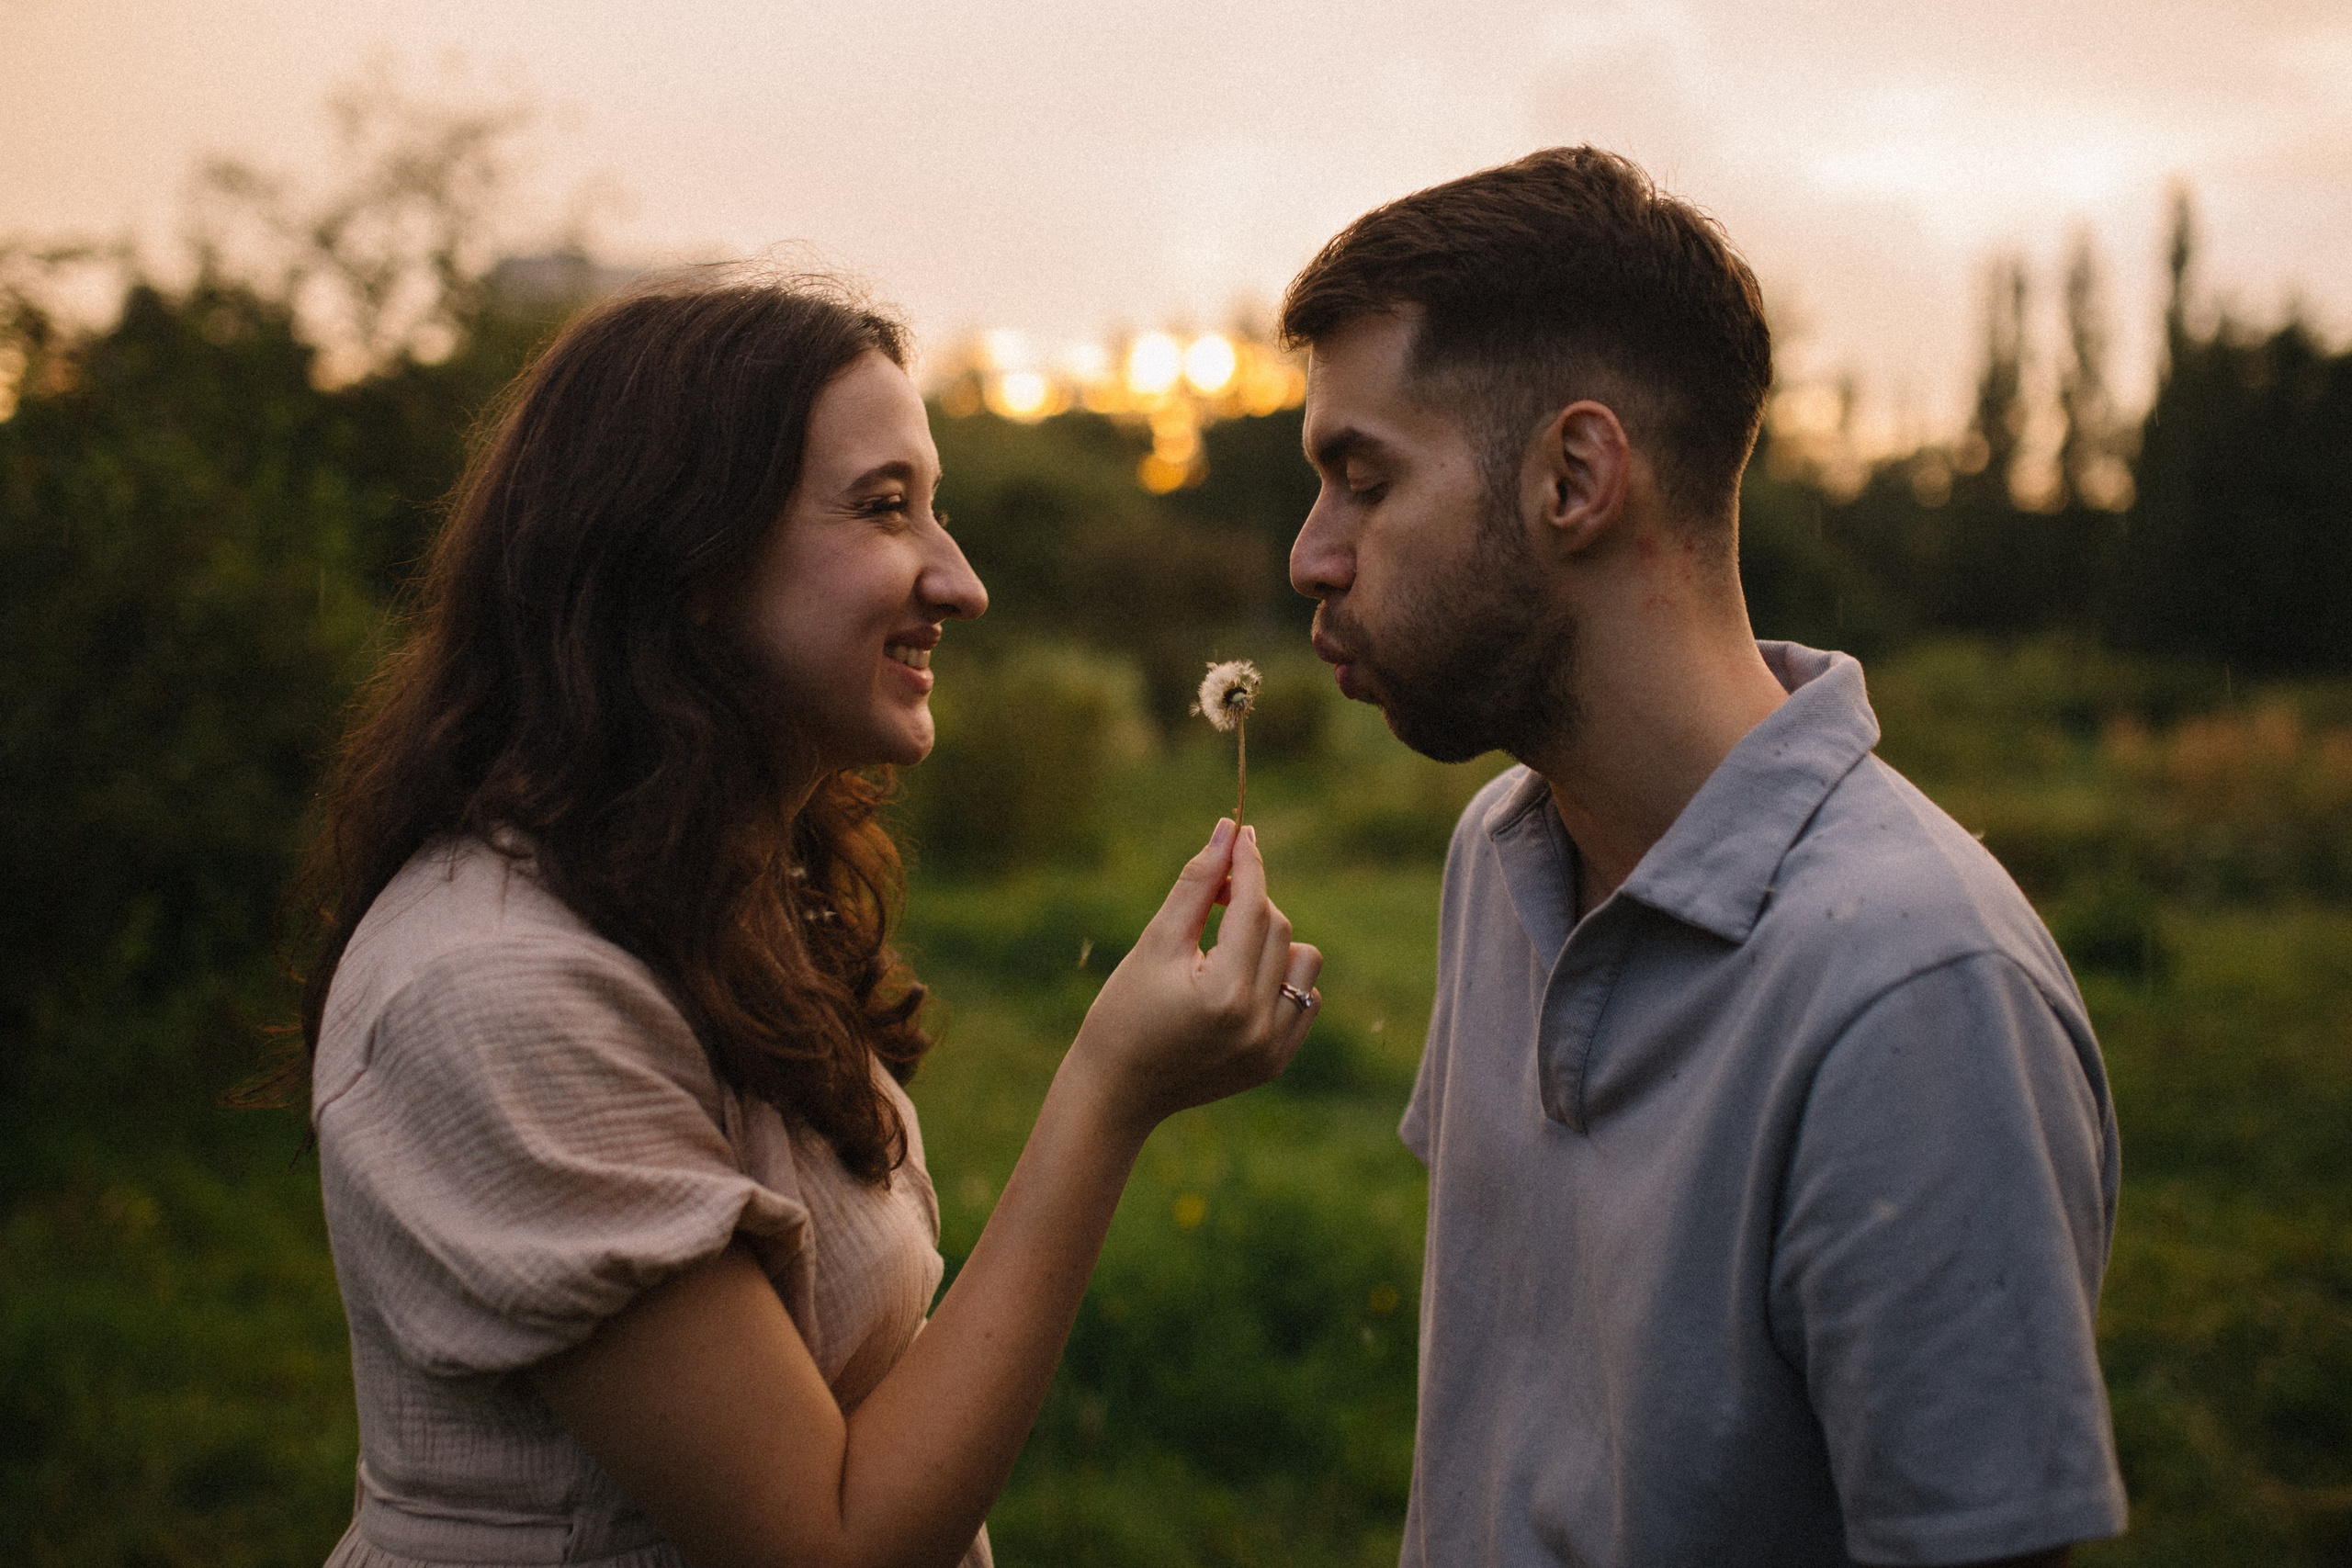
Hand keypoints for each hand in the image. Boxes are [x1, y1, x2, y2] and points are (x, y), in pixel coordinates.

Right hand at [1067, 818, 1322, 1140]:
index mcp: (1224, 994)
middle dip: (1250, 901)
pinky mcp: (1277, 1062)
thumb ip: (1197, 885)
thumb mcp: (1155, 943)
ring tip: (1227, 947)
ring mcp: (1273, 1048)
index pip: (1253, 907)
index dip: (1248, 864)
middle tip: (1214, 895)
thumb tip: (1228, 831)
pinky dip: (1282, 978)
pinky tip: (1241, 983)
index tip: (1240, 833)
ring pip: (1304, 960)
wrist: (1118, 1090)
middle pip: (1278, 928)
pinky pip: (1305, 998)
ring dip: (1274, 940)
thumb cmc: (1124, 1012)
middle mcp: (1258, 1025)